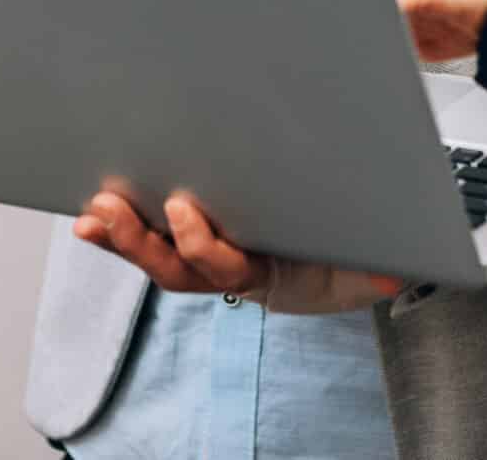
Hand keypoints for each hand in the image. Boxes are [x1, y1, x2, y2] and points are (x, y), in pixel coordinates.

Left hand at [73, 188, 402, 313]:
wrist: (337, 267)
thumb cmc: (346, 260)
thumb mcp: (366, 266)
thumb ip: (377, 269)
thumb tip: (394, 276)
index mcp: (268, 272)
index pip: (228, 265)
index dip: (202, 244)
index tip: (185, 212)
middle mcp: (230, 269)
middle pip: (177, 267)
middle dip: (142, 241)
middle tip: (112, 210)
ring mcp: (208, 257)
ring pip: (158, 255)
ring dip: (121, 235)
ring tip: (92, 211)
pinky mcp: (194, 234)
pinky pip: (152, 238)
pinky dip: (120, 228)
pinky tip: (92, 211)